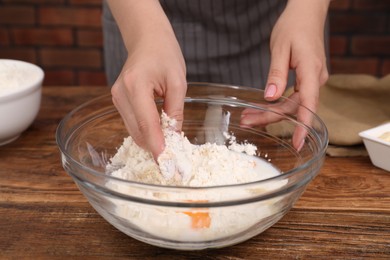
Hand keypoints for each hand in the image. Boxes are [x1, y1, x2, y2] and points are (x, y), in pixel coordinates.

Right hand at [109, 0, 186, 158]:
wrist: (147, 39)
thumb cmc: (164, 54)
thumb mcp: (178, 82)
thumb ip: (175, 111)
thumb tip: (174, 138)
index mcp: (135, 85)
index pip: (147, 124)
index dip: (157, 147)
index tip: (167, 165)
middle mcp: (120, 94)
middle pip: (138, 132)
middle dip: (156, 148)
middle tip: (175, 161)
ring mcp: (116, 98)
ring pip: (134, 131)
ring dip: (151, 141)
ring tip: (171, 147)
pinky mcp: (118, 101)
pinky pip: (133, 124)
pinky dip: (146, 132)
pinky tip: (160, 133)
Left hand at [241, 0, 329, 149]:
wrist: (307, 13)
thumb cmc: (293, 26)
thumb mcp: (280, 48)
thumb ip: (276, 74)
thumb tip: (270, 98)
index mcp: (311, 71)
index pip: (308, 103)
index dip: (302, 125)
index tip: (297, 142)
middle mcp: (316, 79)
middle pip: (294, 107)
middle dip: (270, 117)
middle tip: (246, 121)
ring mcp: (313, 80)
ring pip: (292, 104)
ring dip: (270, 112)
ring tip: (248, 116)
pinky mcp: (307, 79)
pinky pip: (293, 97)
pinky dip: (276, 104)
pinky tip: (261, 107)